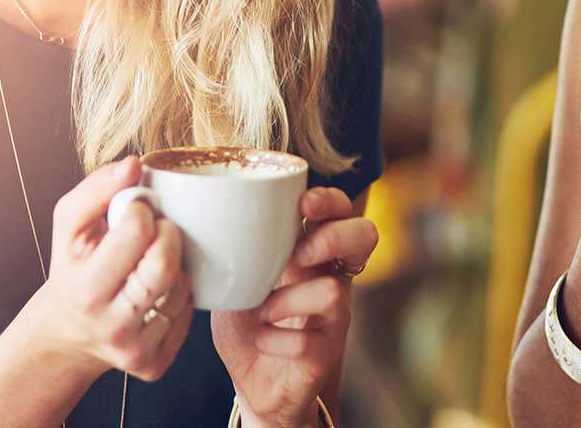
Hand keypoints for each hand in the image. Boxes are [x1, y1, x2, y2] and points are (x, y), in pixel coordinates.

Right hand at [35, 157, 193, 380]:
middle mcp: (110, 325)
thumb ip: (96, 188)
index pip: (135, 233)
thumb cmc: (74, 267)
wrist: (67, 333)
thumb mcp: (69, 225)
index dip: (142, 210)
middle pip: (165, 265)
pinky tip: (157, 290)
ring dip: (175, 265)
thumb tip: (134, 164)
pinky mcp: (155, 365)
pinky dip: (179, 294)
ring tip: (151, 261)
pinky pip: (188, 314)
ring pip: (182, 288)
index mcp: (85, 288)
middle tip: (156, 229)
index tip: (136, 209)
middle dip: (167, 234)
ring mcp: (135, 350)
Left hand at [212, 187, 378, 426]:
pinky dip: (274, 340)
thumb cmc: (246, 321)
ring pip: (333, 291)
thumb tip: (214, 221)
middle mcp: (331, 275)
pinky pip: (306, 341)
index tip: (303, 203)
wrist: (250, 380)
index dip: (329, 200)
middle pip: (366, 235)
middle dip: (332, 236)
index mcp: (311, 249)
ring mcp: (334, 313)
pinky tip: (261, 341)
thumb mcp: (237, 278)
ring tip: (262, 311)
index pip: (339, 210)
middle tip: (298, 255)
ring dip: (287, 299)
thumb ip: (238, 251)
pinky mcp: (327, 351)